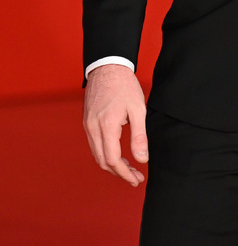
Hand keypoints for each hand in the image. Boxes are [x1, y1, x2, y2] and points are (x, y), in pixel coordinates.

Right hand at [83, 64, 147, 186]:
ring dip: (112, 165)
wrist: (107, 66)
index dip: (124, 173)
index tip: (136, 179)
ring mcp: (87, 125)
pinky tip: (118, 154)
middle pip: (103, 161)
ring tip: (129, 168)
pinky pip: (94, 145)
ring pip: (97, 155)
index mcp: (106, 125)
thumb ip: (139, 136)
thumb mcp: (137, 109)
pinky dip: (105, 154)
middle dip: (119, 173)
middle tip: (135, 177)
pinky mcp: (87, 121)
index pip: (112, 160)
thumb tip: (142, 160)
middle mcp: (92, 128)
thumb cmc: (124, 85)